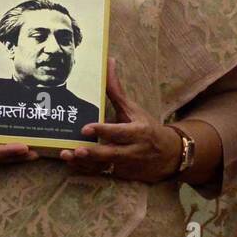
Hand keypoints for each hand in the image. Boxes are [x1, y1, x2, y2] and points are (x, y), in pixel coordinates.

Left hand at [60, 58, 181, 182]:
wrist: (169, 155)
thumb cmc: (147, 128)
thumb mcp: (134, 110)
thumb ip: (117, 91)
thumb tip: (109, 61)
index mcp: (138, 131)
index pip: (120, 132)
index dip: (104, 130)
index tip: (86, 127)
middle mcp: (133, 150)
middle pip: (112, 153)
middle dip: (94, 153)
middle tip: (76, 150)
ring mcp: (126, 165)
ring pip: (104, 166)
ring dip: (84, 163)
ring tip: (67, 156)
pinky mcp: (120, 175)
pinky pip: (101, 173)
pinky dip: (86, 169)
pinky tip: (71, 164)